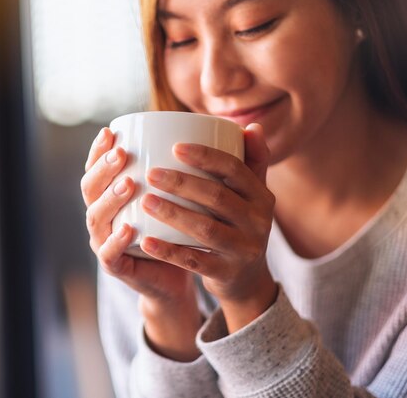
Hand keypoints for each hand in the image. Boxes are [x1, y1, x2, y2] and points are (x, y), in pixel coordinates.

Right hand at [81, 127, 202, 359]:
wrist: (177, 277)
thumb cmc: (185, 230)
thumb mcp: (193, 197)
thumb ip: (215, 165)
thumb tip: (252, 128)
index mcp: (114, 194)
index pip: (96, 167)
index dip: (98, 150)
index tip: (110, 131)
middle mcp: (105, 215)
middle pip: (90, 188)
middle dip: (103, 169)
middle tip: (122, 153)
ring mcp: (106, 242)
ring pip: (97, 218)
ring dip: (110, 200)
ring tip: (128, 183)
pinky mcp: (117, 267)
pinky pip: (111, 254)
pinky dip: (118, 242)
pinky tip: (131, 229)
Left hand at [139, 124, 277, 332]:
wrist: (248, 280)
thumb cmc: (241, 226)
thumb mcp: (252, 197)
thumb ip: (251, 163)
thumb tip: (251, 127)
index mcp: (261, 196)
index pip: (235, 170)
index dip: (206, 157)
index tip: (174, 147)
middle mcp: (258, 222)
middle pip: (217, 197)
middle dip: (182, 183)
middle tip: (151, 173)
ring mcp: (244, 250)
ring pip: (206, 229)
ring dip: (173, 214)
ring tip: (145, 201)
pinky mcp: (226, 273)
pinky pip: (194, 261)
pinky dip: (169, 251)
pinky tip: (145, 241)